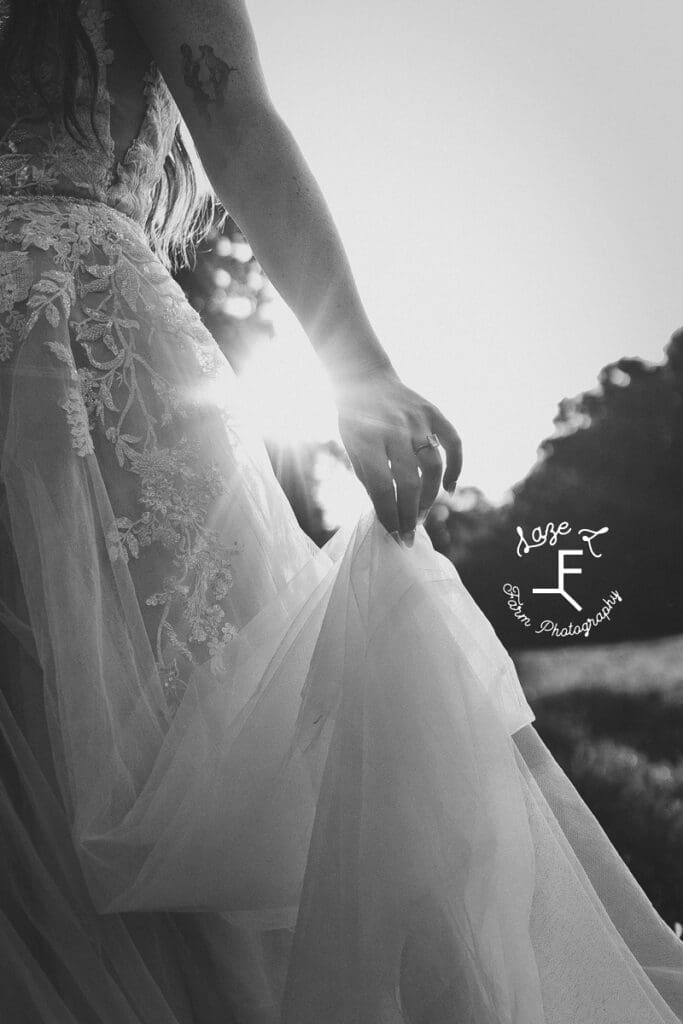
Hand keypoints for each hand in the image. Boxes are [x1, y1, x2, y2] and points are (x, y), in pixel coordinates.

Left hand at [334, 368, 462, 544]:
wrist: (365, 377)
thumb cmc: (355, 421)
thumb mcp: (352, 449)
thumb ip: (369, 479)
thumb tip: (390, 514)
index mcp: (367, 439)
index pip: (383, 488)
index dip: (390, 515)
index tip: (394, 535)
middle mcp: (394, 428)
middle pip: (409, 481)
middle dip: (411, 513)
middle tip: (410, 533)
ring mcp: (417, 419)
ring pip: (433, 466)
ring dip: (431, 495)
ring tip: (423, 514)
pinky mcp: (434, 412)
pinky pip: (454, 442)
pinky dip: (456, 466)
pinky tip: (450, 488)